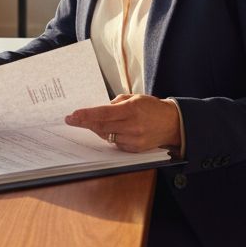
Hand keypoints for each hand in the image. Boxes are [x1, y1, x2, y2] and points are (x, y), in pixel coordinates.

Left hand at [64, 94, 180, 152]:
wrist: (172, 123)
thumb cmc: (153, 108)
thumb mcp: (135, 97)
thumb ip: (117, 102)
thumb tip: (100, 109)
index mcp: (131, 109)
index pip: (103, 113)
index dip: (87, 115)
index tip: (74, 115)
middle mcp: (132, 126)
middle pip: (102, 126)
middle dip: (85, 123)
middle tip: (72, 119)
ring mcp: (134, 139)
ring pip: (107, 136)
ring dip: (98, 130)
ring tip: (92, 123)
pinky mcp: (135, 149)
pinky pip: (116, 144)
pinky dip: (110, 137)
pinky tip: (111, 131)